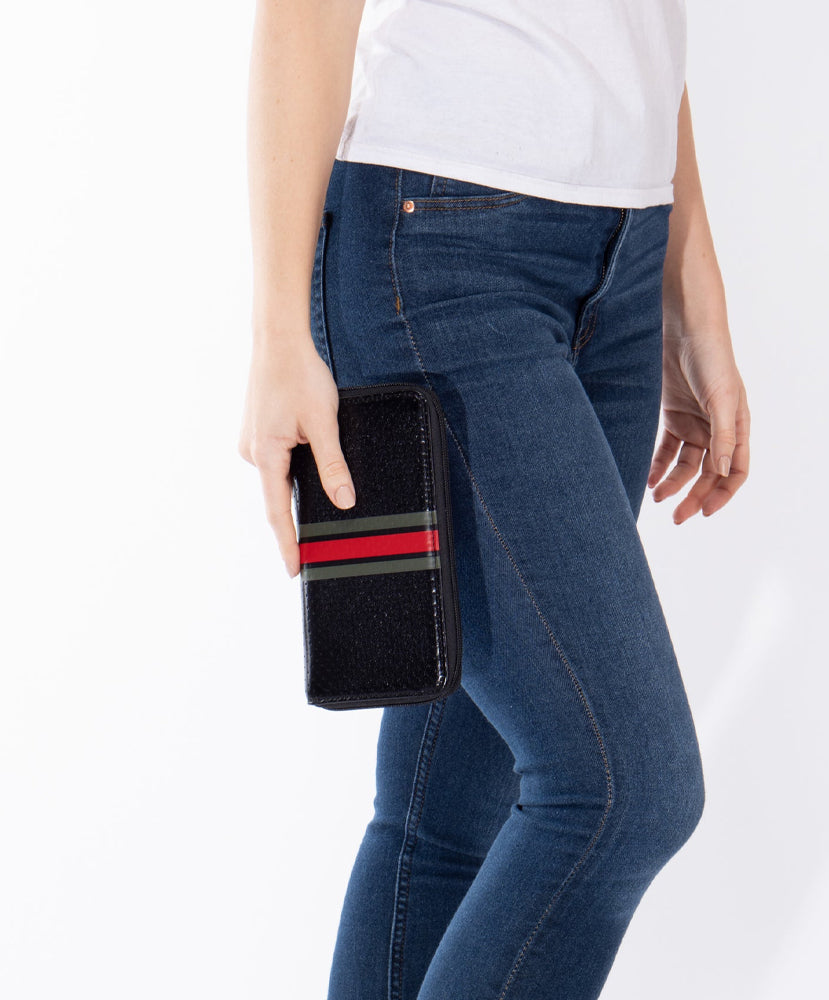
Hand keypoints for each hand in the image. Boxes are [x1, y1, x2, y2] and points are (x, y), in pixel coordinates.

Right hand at [238, 332, 355, 576]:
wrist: (278, 341)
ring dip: (296, 488)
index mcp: (265, 454)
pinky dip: (292, 470)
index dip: (288, 543)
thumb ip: (333, 465)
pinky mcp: (258, 433)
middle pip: (278, 496)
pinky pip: (277, 462)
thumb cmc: (300, 375)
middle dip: (296, 519)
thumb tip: (345, 500)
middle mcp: (252, 452)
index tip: (294, 569)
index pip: (278, 512)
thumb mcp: (323, 423)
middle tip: (315, 545)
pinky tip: (307, 463)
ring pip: (280, 477)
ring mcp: (253, 443)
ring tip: (316, 496)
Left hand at [647, 323, 749, 523]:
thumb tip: (724, 472)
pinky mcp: (672, 416)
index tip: (704, 512)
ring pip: (685, 465)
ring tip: (657, 498)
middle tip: (676, 517)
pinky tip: (648, 479)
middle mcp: (717, 429)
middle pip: (708, 474)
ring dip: (673, 484)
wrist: (683, 328)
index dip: (722, 494)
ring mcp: (694, 423)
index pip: (736, 471)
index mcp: (737, 426)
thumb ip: (723, 435)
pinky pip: (666, 450)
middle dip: (694, 496)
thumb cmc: (710, 357)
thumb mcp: (721, 397)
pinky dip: (657, 466)